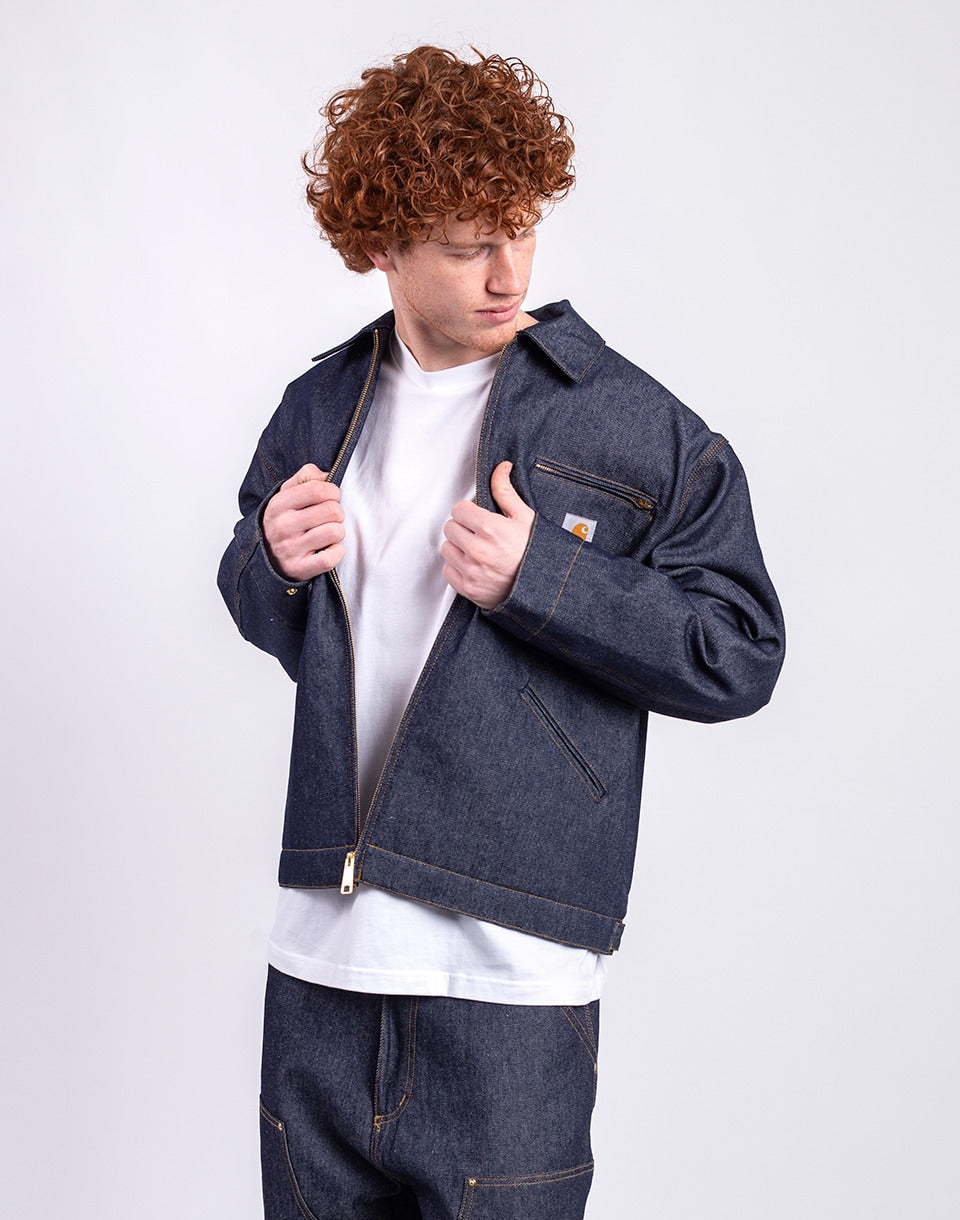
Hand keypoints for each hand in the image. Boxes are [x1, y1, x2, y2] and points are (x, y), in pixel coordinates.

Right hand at [262, 464, 344, 580]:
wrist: (265, 557)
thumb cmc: (283, 521)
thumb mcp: (287, 494)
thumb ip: (306, 477)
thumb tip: (327, 475)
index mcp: (279, 504)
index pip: (318, 489)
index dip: (333, 492)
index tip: (331, 497)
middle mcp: (283, 526)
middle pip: (332, 510)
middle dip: (337, 513)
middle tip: (329, 518)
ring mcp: (290, 549)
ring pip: (335, 532)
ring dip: (337, 532)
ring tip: (326, 533)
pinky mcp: (300, 568)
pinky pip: (332, 556)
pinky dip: (336, 552)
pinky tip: (328, 548)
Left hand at [441, 461, 534, 608]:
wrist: (543, 588)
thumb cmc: (536, 553)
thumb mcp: (526, 518)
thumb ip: (506, 492)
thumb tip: (501, 468)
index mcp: (491, 529)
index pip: (458, 510)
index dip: (468, 511)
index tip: (477, 517)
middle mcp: (478, 550)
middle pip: (450, 528)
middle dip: (463, 528)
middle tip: (479, 534)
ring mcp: (471, 571)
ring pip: (447, 549)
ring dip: (458, 547)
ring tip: (478, 550)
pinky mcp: (468, 588)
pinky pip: (447, 570)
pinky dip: (457, 567)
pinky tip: (474, 565)